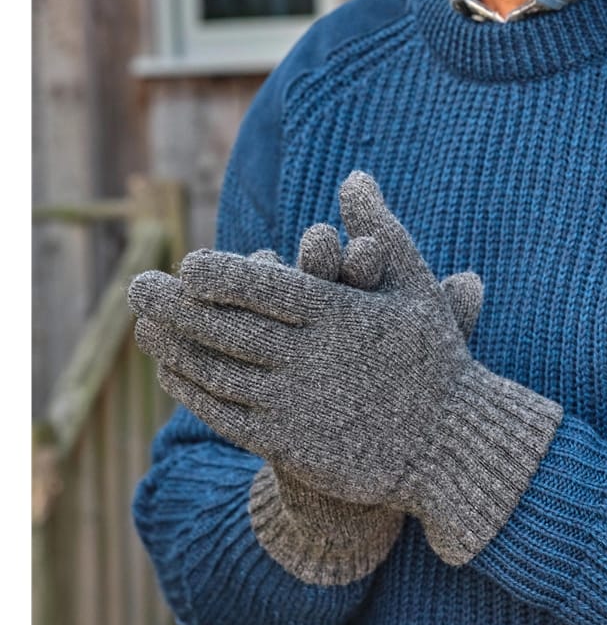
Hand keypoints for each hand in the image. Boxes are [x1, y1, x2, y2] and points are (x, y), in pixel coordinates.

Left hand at [129, 172, 560, 564]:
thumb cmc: (437, 362)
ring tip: (143, 328)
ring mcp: (298, 405)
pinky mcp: (291, 445)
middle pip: (228, 327)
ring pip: (220, 373)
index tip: (188, 264)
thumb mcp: (418, 288)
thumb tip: (355, 176)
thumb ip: (381, 231)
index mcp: (342, 315)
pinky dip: (195, 395)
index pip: (267, 286)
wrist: (451, 447)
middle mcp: (312, 358)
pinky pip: (228, 417)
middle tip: (136, 285)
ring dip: (175, 348)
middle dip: (176, 305)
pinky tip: (174, 377)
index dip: (221, 274)